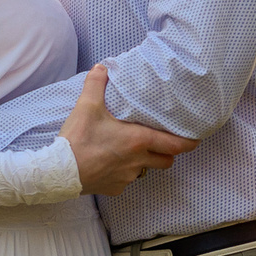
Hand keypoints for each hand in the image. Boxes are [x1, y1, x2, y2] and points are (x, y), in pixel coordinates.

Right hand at [60, 64, 195, 196]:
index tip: (196, 139)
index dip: (189, 142)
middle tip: (161, 141)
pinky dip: (125, 172)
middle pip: (166, 160)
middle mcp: (138, 161)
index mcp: (137, 140)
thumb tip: (103, 66)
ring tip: (132, 150)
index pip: (175, 145)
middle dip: (168, 152)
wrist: (59, 172)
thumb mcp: (86, 106)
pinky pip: (127, 180)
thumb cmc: (78, 139)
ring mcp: (127, 177)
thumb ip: (96, 83)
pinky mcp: (116, 188)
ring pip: (147, 170)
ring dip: (146, 161)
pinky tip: (111, 163)